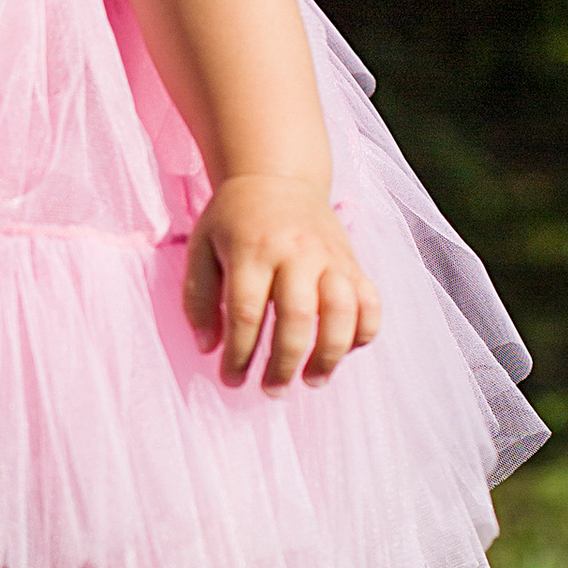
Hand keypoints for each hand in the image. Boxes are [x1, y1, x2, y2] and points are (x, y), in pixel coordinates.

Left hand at [183, 174, 380, 390]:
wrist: (277, 176)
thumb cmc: (233, 219)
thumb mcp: (201, 247)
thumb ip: (198, 298)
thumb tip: (207, 348)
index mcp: (252, 249)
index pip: (246, 312)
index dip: (238, 354)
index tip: (231, 379)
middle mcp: (295, 252)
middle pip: (296, 317)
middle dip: (284, 363)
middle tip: (271, 390)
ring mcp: (329, 257)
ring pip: (342, 312)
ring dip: (330, 354)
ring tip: (312, 380)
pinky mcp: (352, 262)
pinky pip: (370, 301)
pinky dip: (364, 331)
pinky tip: (345, 351)